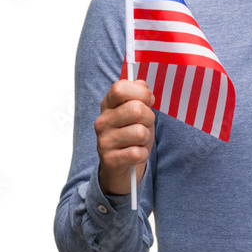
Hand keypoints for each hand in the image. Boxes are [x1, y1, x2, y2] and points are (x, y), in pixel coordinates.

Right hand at [94, 79, 155, 195]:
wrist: (120, 167)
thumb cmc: (131, 135)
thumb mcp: (137, 112)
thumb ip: (139, 95)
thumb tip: (142, 84)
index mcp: (108, 105)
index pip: (120, 87)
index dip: (140, 93)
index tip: (147, 101)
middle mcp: (102, 121)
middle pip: (136, 109)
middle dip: (149, 118)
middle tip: (145, 125)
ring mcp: (103, 141)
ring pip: (140, 132)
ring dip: (146, 138)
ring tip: (138, 141)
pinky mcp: (109, 160)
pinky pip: (137, 153)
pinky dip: (142, 155)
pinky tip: (134, 154)